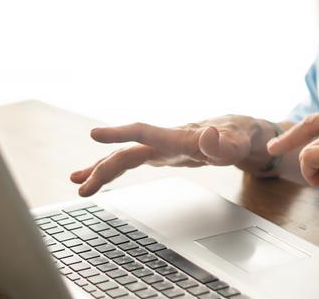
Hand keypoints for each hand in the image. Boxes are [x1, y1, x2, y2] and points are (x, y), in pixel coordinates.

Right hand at [70, 115, 267, 196]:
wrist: (242, 134)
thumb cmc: (240, 137)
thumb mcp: (239, 143)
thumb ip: (224, 143)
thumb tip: (209, 135)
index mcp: (180, 136)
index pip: (145, 133)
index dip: (120, 133)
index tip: (95, 134)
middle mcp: (166, 140)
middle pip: (128, 151)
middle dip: (103, 167)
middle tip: (80, 186)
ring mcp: (162, 147)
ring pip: (126, 157)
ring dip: (102, 170)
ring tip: (76, 183)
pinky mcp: (163, 154)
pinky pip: (132, 161)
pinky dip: (114, 170)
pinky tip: (97, 178)